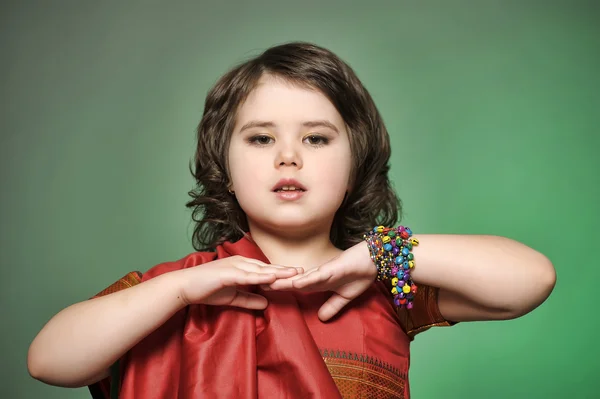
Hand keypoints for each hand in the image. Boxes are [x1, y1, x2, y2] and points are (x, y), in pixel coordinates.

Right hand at [177, 255, 301, 309]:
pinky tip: (272, 278)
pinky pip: (247, 275)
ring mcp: (234, 266)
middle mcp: (240, 263)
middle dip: (285, 270)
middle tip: (303, 271)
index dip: (281, 273)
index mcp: (242, 267)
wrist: (184, 287)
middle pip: (267, 267)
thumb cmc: (206, 290)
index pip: (265, 270)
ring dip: (278, 272)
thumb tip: (266, 302)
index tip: (297, 275)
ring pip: (260, 270)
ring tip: (294, 273)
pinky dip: (260, 276)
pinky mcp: (227, 273)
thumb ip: (249, 299)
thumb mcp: (232, 297)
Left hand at [266, 241, 375, 320]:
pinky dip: (306, 279)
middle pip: (293, 281)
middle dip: (276, 283)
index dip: (281, 288)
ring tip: (269, 283)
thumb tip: (321, 319)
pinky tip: (295, 283)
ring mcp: (324, 271)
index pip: (296, 287)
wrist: (374, 261)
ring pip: (301, 277)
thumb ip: (332, 306)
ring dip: (285, 281)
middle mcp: (318, 275)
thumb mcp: (345, 297)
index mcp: (319, 282)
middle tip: (257, 284)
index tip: (264, 290)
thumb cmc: (360, 275)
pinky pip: (317, 275)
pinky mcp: (332, 268)